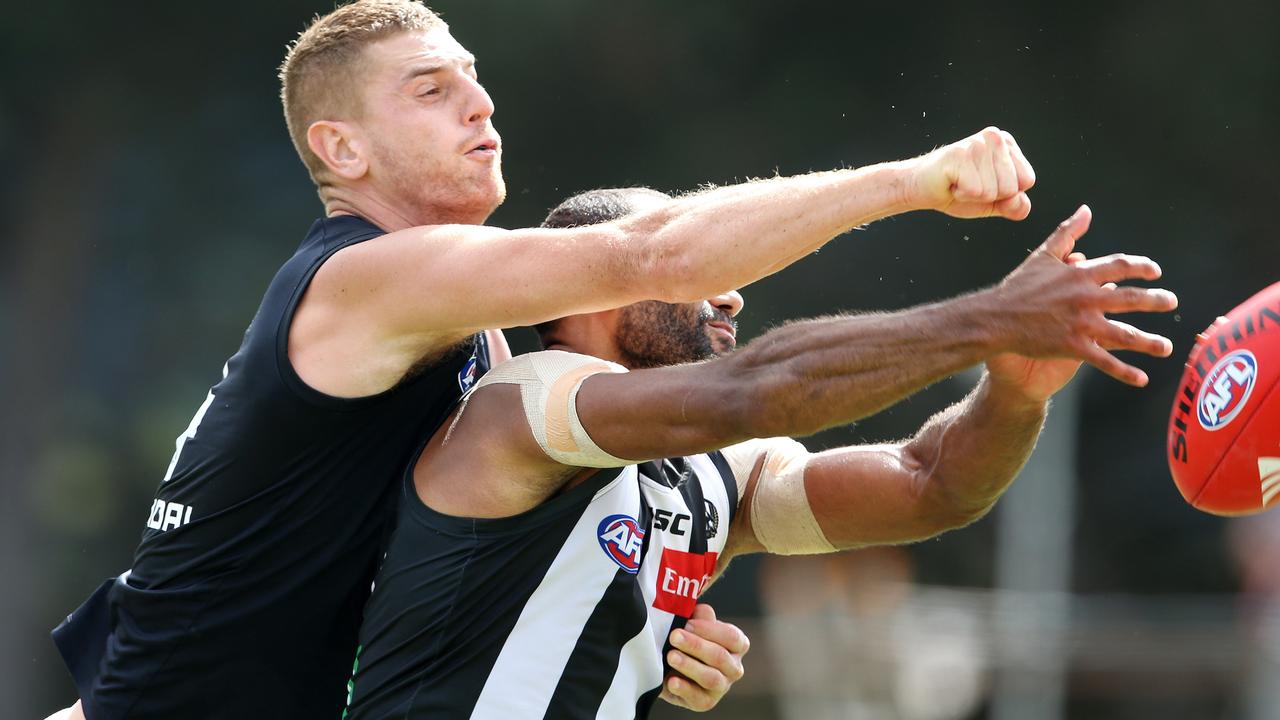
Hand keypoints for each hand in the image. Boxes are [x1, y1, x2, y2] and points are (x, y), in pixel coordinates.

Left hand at [659, 604, 748, 711]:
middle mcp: (734, 668)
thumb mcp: (693, 624)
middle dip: (695, 645)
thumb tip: (701, 611)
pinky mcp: (705, 702)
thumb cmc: (687, 639)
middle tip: (674, 636)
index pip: (731, 637)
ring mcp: (722, 687)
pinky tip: (671, 681)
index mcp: (736, 645)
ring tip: (671, 656)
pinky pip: (698, 698)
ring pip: (711, 678)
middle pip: (720, 657)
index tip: (687, 623)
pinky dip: (684, 689)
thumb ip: (700, 617)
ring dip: (690, 666)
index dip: (709, 630)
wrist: (669, 665)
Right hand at [909, 126, 1035, 219]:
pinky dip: (962, 195)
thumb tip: (1020, 204)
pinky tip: (950, 183)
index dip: (1004, 194)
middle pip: (1012, 188)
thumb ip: (1014, 205)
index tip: (982, 184)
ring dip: (973, 196)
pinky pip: (977, 192)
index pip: (1027, 181)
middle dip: (989, 196)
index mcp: (1007, 144)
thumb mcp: (993, 202)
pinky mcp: (959, 155)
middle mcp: (995, 137)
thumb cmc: (957, 192)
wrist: (919, 188)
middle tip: (968, 184)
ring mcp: (976, 144)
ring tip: (958, 183)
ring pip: (994, 191)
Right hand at [986, 205, 1176, 386]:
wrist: (995, 318)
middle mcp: (1086, 297)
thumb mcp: (1043, 255)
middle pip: (1132, 298)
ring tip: (1166, 346)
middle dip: (1156, 301)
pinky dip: (1125, 372)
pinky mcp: (1073, 346)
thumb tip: (1086, 211)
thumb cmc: (1017, 287)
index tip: (1155, 272)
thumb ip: (1068, 233)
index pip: (1120, 266)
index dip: (1141, 267)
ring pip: (1125, 333)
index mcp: (1080, 274)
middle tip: (1170, 302)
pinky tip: (1141, 379)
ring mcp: (1082, 323)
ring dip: (1150, 341)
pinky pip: (1105, 361)